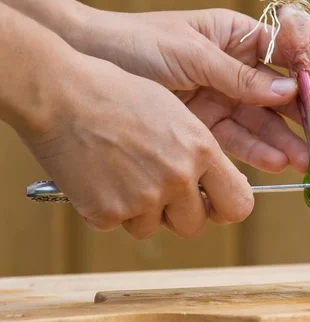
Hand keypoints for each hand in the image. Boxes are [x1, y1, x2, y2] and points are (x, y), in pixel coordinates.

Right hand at [23, 53, 253, 239]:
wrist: (60, 93)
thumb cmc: (117, 95)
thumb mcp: (176, 115)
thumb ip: (201, 154)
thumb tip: (215, 188)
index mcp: (201, 150)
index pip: (238, 205)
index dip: (225, 209)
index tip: (214, 205)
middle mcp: (178, 178)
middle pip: (193, 226)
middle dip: (177, 214)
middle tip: (156, 190)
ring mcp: (142, 198)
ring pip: (151, 229)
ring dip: (139, 212)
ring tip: (120, 174)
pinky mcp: (106, 212)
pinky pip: (116, 225)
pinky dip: (106, 208)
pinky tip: (96, 176)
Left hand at [72, 8, 309, 172]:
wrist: (86, 64)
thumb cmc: (134, 43)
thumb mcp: (191, 53)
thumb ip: (239, 76)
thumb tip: (287, 89)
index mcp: (235, 36)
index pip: (286, 49)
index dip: (308, 66)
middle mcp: (235, 68)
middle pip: (281, 92)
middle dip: (309, 114)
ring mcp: (222, 98)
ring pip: (263, 122)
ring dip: (289, 141)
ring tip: (309, 161)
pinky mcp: (206, 126)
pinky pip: (238, 140)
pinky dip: (257, 152)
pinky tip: (277, 163)